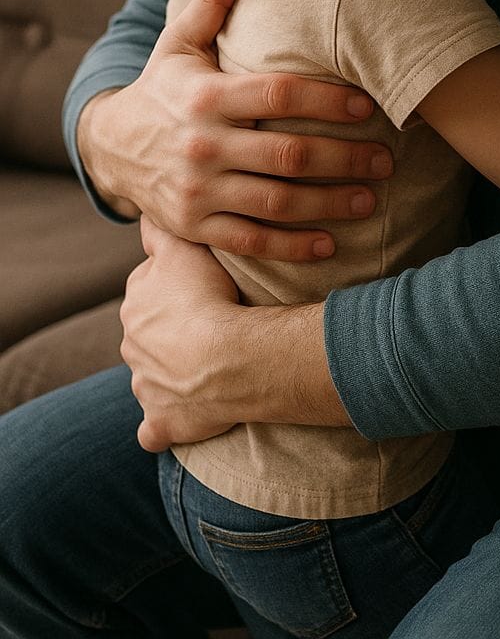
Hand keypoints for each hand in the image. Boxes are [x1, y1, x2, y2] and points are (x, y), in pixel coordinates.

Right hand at [79, 0, 393, 259]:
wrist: (110, 149)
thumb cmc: (163, 87)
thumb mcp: (180, 43)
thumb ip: (213, 1)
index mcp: (205, 95)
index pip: (277, 96)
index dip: (327, 101)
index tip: (370, 105)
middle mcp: (201, 145)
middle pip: (286, 154)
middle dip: (344, 158)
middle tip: (387, 159)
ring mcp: (197, 191)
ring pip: (275, 202)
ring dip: (329, 203)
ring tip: (371, 199)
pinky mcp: (195, 227)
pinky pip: (250, 241)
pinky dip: (291, 246)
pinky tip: (330, 243)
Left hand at [122, 218, 349, 452]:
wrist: (226, 357)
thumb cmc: (209, 297)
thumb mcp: (184, 247)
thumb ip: (162, 229)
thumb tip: (147, 210)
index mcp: (136, 304)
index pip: (148, 288)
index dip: (174, 287)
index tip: (200, 288)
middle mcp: (132, 345)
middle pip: (148, 334)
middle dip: (170, 332)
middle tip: (210, 324)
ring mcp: (145, 386)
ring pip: (151, 377)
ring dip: (171, 374)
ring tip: (208, 367)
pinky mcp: (161, 421)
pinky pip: (154, 429)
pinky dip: (161, 427)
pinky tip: (175, 420)